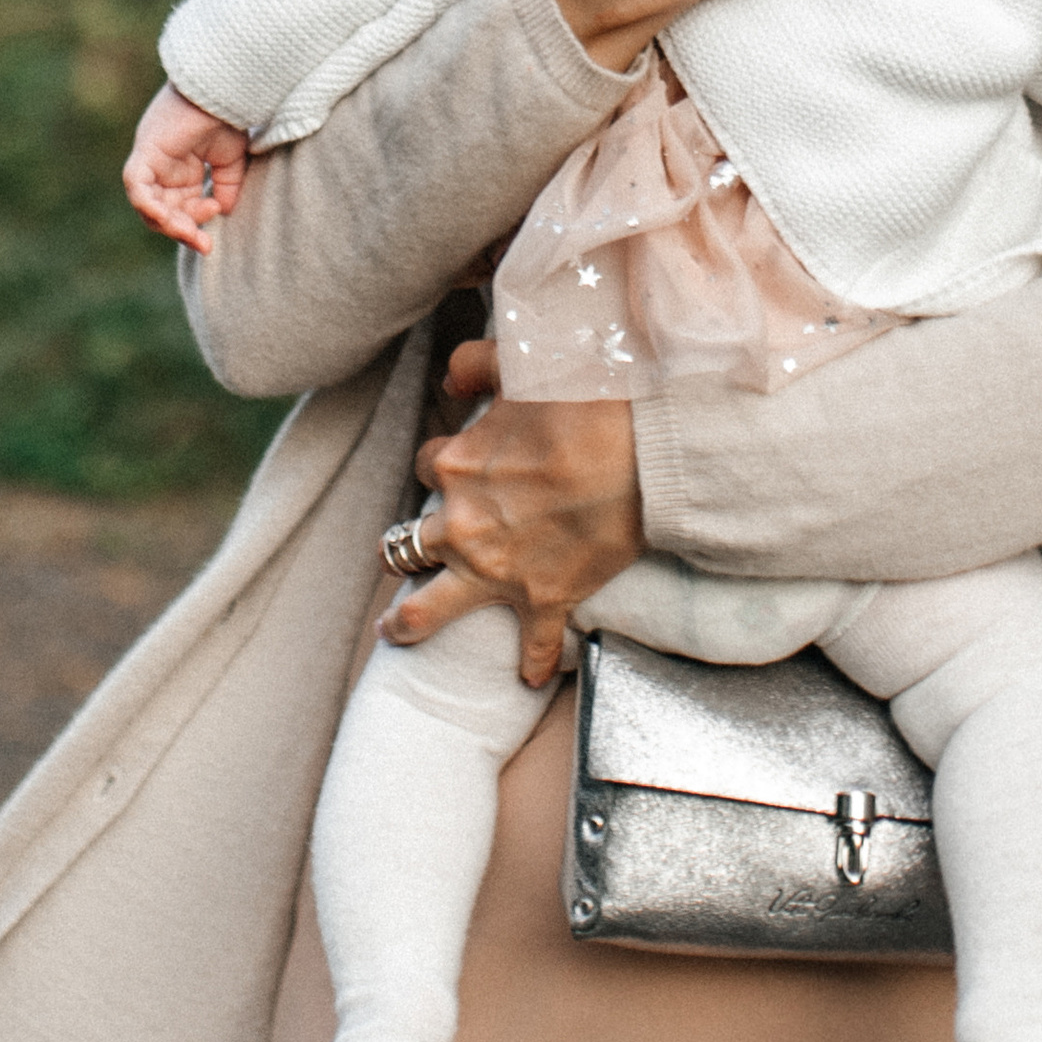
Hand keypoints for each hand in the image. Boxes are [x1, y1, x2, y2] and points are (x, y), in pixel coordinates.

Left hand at [123, 80, 249, 256]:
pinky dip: (149, 206)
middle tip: (203, 244)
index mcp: (180, 172)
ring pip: (149, 206)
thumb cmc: (226, 117)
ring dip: (169, 224)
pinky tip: (167, 218)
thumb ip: (226, 187)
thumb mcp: (231, 161)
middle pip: (163, 213)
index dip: (195, 225)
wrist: (222, 91)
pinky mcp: (144, 155)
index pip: (179, 210)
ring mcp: (151, 162)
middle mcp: (162, 170)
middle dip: (183, 231)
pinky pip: (137, 188)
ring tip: (191, 232)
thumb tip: (222, 211)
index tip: (214, 231)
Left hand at [386, 338, 643, 688]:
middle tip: (402, 555)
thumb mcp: (519, 365)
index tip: (461, 466)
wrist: (643, 451)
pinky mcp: (544, 599)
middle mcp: (463, 525)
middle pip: (408, 544)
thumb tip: (451, 380)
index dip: (444, 465)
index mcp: (457, 466)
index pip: (428, 467)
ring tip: (397, 630)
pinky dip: (530, 662)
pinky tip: (528, 677)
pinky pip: (530, 643)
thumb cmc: (586, 401)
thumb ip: (475, 365)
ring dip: (410, 620)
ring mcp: (499, 569)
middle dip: (403, 548)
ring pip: (430, 607)